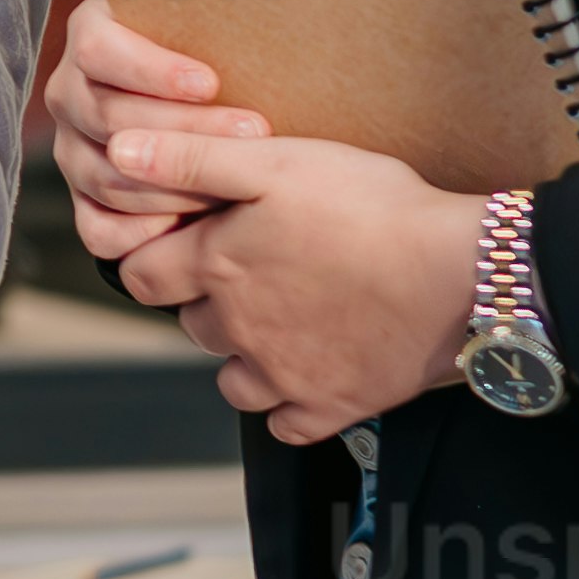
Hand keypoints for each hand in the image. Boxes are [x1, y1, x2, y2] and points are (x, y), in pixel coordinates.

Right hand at [40, 0, 249, 269]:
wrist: (212, 100)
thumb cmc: (222, 50)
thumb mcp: (214, 18)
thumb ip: (221, 6)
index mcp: (92, 33)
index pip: (101, 51)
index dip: (152, 70)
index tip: (210, 82)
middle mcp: (71, 90)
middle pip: (111, 117)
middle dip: (188, 130)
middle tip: (254, 134)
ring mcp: (72, 149)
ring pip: (108, 175)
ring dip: (176, 184)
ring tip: (237, 181)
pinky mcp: (83, 201)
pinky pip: (98, 228)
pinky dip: (142, 233)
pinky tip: (189, 226)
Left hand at [124, 122, 489, 447]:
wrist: (461, 273)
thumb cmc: (374, 209)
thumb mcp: (277, 163)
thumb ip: (192, 160)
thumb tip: (118, 154)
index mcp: (218, 267)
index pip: (143, 276)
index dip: (156, 258)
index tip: (182, 246)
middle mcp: (239, 331)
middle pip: (193, 325)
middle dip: (209, 300)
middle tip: (251, 272)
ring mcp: (284, 376)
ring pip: (234, 379)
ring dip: (245, 355)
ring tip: (284, 320)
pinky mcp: (332, 407)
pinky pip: (287, 424)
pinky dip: (290, 405)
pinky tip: (312, 371)